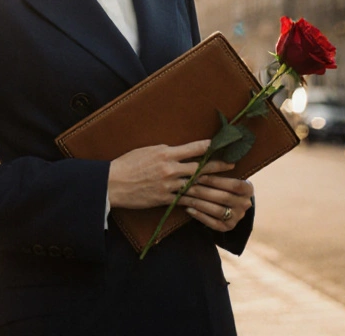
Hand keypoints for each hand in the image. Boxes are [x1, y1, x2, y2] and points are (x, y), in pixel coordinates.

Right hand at [108, 140, 233, 209]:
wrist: (113, 183)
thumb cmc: (127, 163)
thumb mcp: (147, 150)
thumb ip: (165, 151)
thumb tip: (179, 150)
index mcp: (166, 153)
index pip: (193, 148)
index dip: (209, 146)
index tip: (221, 144)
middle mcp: (170, 169)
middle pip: (199, 167)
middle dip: (217, 166)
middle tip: (232, 164)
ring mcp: (168, 185)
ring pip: (195, 185)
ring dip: (212, 184)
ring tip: (225, 184)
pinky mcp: (164, 199)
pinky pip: (184, 199)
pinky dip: (196, 199)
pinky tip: (206, 200)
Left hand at [181, 175, 252, 231]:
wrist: (232, 204)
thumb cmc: (225, 185)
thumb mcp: (228, 176)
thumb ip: (219, 171)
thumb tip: (201, 163)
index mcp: (248, 189)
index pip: (234, 184)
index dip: (216, 180)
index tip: (198, 176)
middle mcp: (245, 204)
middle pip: (223, 197)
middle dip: (202, 191)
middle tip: (185, 186)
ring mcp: (237, 217)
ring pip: (217, 211)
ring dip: (198, 203)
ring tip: (184, 197)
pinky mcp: (228, 227)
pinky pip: (213, 223)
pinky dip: (199, 216)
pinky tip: (188, 209)